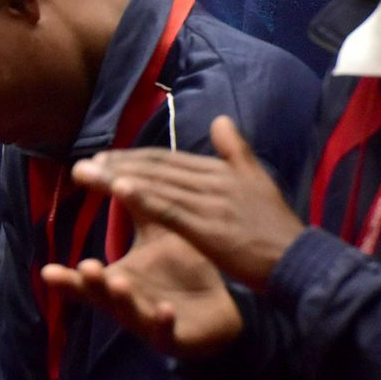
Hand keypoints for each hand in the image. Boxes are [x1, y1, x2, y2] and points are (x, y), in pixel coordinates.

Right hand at [43, 215, 244, 358]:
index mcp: (120, 280)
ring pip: (131, 313)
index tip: (47, 272)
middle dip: (92, 284)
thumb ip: (135, 204)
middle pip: (103, 296)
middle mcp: (128, 303)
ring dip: (123, 299)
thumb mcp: (156, 233)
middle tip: (86, 266)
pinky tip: (165, 310)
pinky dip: (164, 322)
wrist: (224, 307)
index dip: (67, 279)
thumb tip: (105, 164)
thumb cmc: (182, 269)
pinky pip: (168, 332)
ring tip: (118, 282)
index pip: (88, 280)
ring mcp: (150, 321)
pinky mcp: (176, 336)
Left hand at [72, 116, 304, 289]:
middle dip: (116, 164)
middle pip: (156, 167)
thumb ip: (235, 150)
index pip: (168, 159)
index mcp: (220, 170)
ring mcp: (210, 203)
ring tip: (85, 174)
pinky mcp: (208, 228)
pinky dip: (142, 197)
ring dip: (117, 178)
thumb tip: (220, 119)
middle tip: (83, 166)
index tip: (103, 158)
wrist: (297, 260)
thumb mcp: (258, 180)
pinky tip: (117, 190)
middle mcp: (212, 180)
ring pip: (156, 185)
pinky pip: (169, 209)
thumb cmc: (276, 226)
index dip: (134, 157)